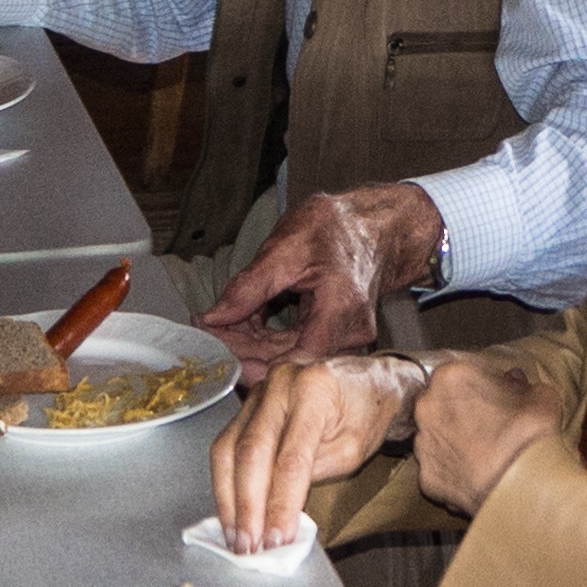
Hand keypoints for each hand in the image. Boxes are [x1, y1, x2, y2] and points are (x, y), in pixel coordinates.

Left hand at [196, 183, 444, 381]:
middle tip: (208, 338)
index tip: (217, 352)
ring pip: (289, 356)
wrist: (378, 225)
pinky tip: (245, 327)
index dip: (250, 361)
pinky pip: (297, 346)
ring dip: (252, 346)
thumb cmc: (341, 227)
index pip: (292, 359)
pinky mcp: (338, 338)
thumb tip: (214, 317)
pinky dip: (269, 339)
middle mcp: (350, 333)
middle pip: (288, 361)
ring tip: (221, 330)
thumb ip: (249, 286)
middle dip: (242, 352)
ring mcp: (347, 338)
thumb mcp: (287, 246)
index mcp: (340, 309)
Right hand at [206, 352, 419, 554]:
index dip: (281, 503)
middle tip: (248, 545)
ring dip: (228, 498)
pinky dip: (225, 482)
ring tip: (235, 536)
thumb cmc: (366, 414)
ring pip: (228, 449)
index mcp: (314, 391)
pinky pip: (225, 445)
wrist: (367, 382)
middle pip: (251, 452)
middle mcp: (280, 385)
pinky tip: (230, 511)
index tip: (277, 538)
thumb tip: (278, 512)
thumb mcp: (352, 449)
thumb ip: (315, 473)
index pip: (290, 458)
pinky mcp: (246, 405)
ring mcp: (259, 392)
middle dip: (247, 506)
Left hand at [414, 355, 561, 514]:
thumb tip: (514, 382)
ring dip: (454, 439)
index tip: (498, 394)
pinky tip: (476, 474)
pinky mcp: (425, 477)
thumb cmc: (530, 433)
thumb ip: (522, 383)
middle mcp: (427, 406)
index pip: (464, 372)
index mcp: (451, 376)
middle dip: (463, 409)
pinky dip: (453, 470)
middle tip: (491, 422)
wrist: (522, 486)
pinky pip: (439, 468)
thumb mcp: (540, 394)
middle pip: (443, 402)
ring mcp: (422, 444)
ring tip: (484, 451)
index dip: (483, 382)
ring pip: (437, 435)